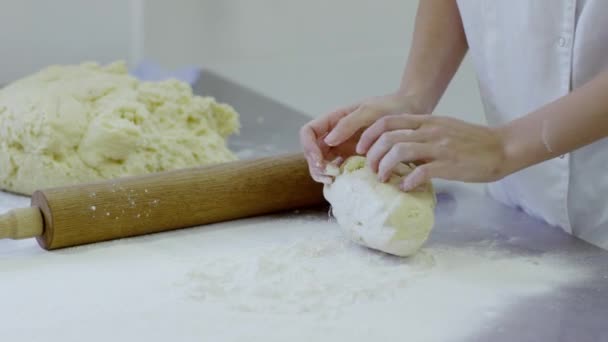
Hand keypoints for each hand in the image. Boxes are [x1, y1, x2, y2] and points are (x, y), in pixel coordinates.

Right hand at [300, 93, 425, 182]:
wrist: (411, 113)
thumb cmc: (391, 107)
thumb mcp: (369, 111)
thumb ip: (348, 124)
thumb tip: (328, 141)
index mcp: (334, 119)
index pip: (308, 132)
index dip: (309, 147)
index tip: (320, 160)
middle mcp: (335, 134)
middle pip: (312, 152)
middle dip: (316, 166)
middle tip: (329, 177)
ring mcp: (344, 147)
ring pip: (323, 164)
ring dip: (325, 174)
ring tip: (335, 181)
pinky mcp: (355, 159)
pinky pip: (340, 170)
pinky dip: (339, 178)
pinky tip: (346, 183)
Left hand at [356, 114, 507, 190]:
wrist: (503, 147)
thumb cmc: (472, 141)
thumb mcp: (442, 129)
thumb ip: (420, 134)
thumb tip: (396, 149)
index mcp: (427, 121)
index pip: (388, 121)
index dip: (369, 134)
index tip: (361, 149)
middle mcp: (430, 130)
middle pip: (388, 137)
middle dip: (372, 154)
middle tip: (370, 169)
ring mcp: (440, 147)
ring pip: (400, 151)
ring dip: (385, 166)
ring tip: (382, 178)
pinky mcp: (450, 164)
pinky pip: (421, 171)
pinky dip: (408, 180)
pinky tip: (405, 187)